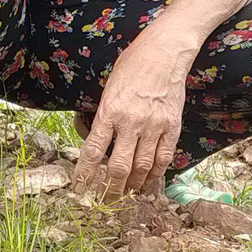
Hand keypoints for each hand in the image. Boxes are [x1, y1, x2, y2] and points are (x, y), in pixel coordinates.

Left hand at [72, 21, 195, 198]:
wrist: (164, 52)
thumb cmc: (131, 65)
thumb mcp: (108, 88)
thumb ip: (102, 115)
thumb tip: (95, 139)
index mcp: (109, 111)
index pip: (92, 150)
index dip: (84, 174)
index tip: (79, 188)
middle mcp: (131, 121)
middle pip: (118, 166)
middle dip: (110, 188)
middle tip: (106, 199)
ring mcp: (153, 126)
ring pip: (142, 167)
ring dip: (133, 185)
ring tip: (127, 194)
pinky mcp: (171, 126)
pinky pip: (163, 158)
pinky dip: (155, 174)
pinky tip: (148, 181)